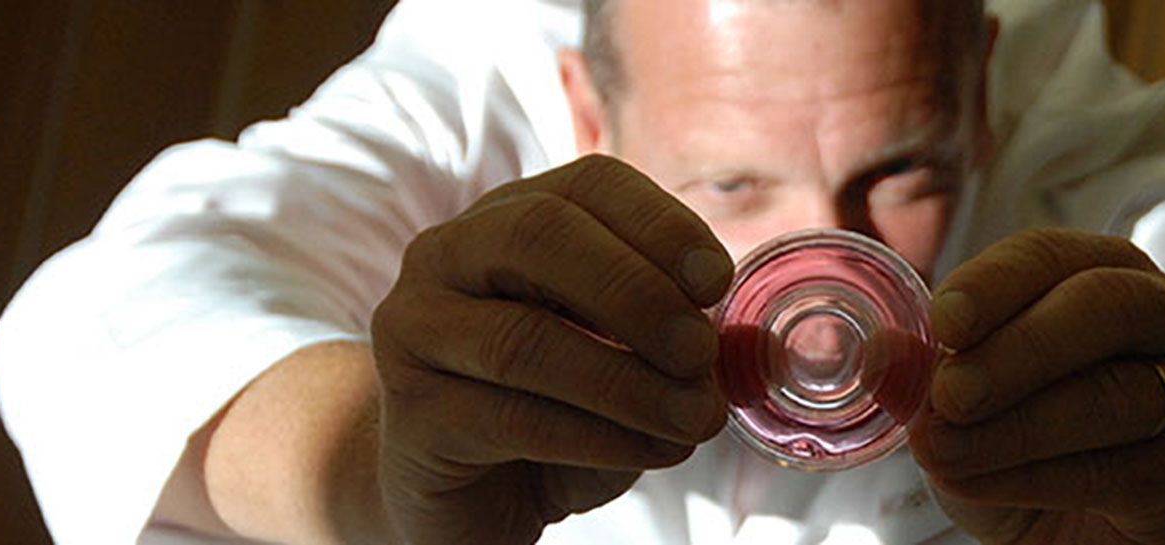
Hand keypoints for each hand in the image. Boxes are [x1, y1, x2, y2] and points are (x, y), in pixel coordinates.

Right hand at [370, 155, 732, 543]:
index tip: (717, 282)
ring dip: (628, 382)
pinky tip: (651, 452)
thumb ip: (677, 340)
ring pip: (526, 339)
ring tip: (694, 420)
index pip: (587, 184)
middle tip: (699, 353)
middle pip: (541, 235)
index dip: (660, 224)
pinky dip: (596, 436)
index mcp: (511, 218)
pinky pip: (510, 417)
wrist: (462, 493)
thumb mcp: (623, 362)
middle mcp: (450, 255)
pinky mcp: (411, 410)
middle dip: (637, 292)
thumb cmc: (550, 411)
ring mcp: (416, 328)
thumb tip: (753, 340)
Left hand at [908, 229, 1164, 543]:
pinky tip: (980, 485)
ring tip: (942, 451)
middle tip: (948, 393)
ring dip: (1013, 428)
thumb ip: (924, 371)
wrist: (1079, 527)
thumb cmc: (1021, 440)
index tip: (941, 322)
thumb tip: (876, 352)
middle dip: (1016, 349)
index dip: (993, 283)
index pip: (1051, 255)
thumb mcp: (960, 400)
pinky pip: (1116, 469)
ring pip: (1112, 396)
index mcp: (1104, 271)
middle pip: (1103, 307)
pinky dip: (1034, 479)